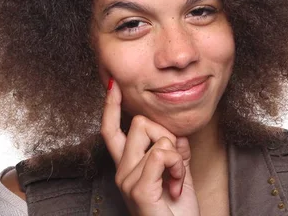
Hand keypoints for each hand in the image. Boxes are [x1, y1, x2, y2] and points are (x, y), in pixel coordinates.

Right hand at [100, 78, 199, 215]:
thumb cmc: (177, 213)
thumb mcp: (178, 175)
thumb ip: (174, 152)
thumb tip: (177, 136)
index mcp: (127, 167)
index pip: (111, 129)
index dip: (110, 106)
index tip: (113, 85)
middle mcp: (122, 171)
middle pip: (140, 122)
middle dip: (165, 134)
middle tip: (174, 164)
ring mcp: (128, 180)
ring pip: (156, 137)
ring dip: (175, 154)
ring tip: (176, 180)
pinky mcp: (139, 189)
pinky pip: (162, 154)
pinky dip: (177, 166)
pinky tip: (177, 185)